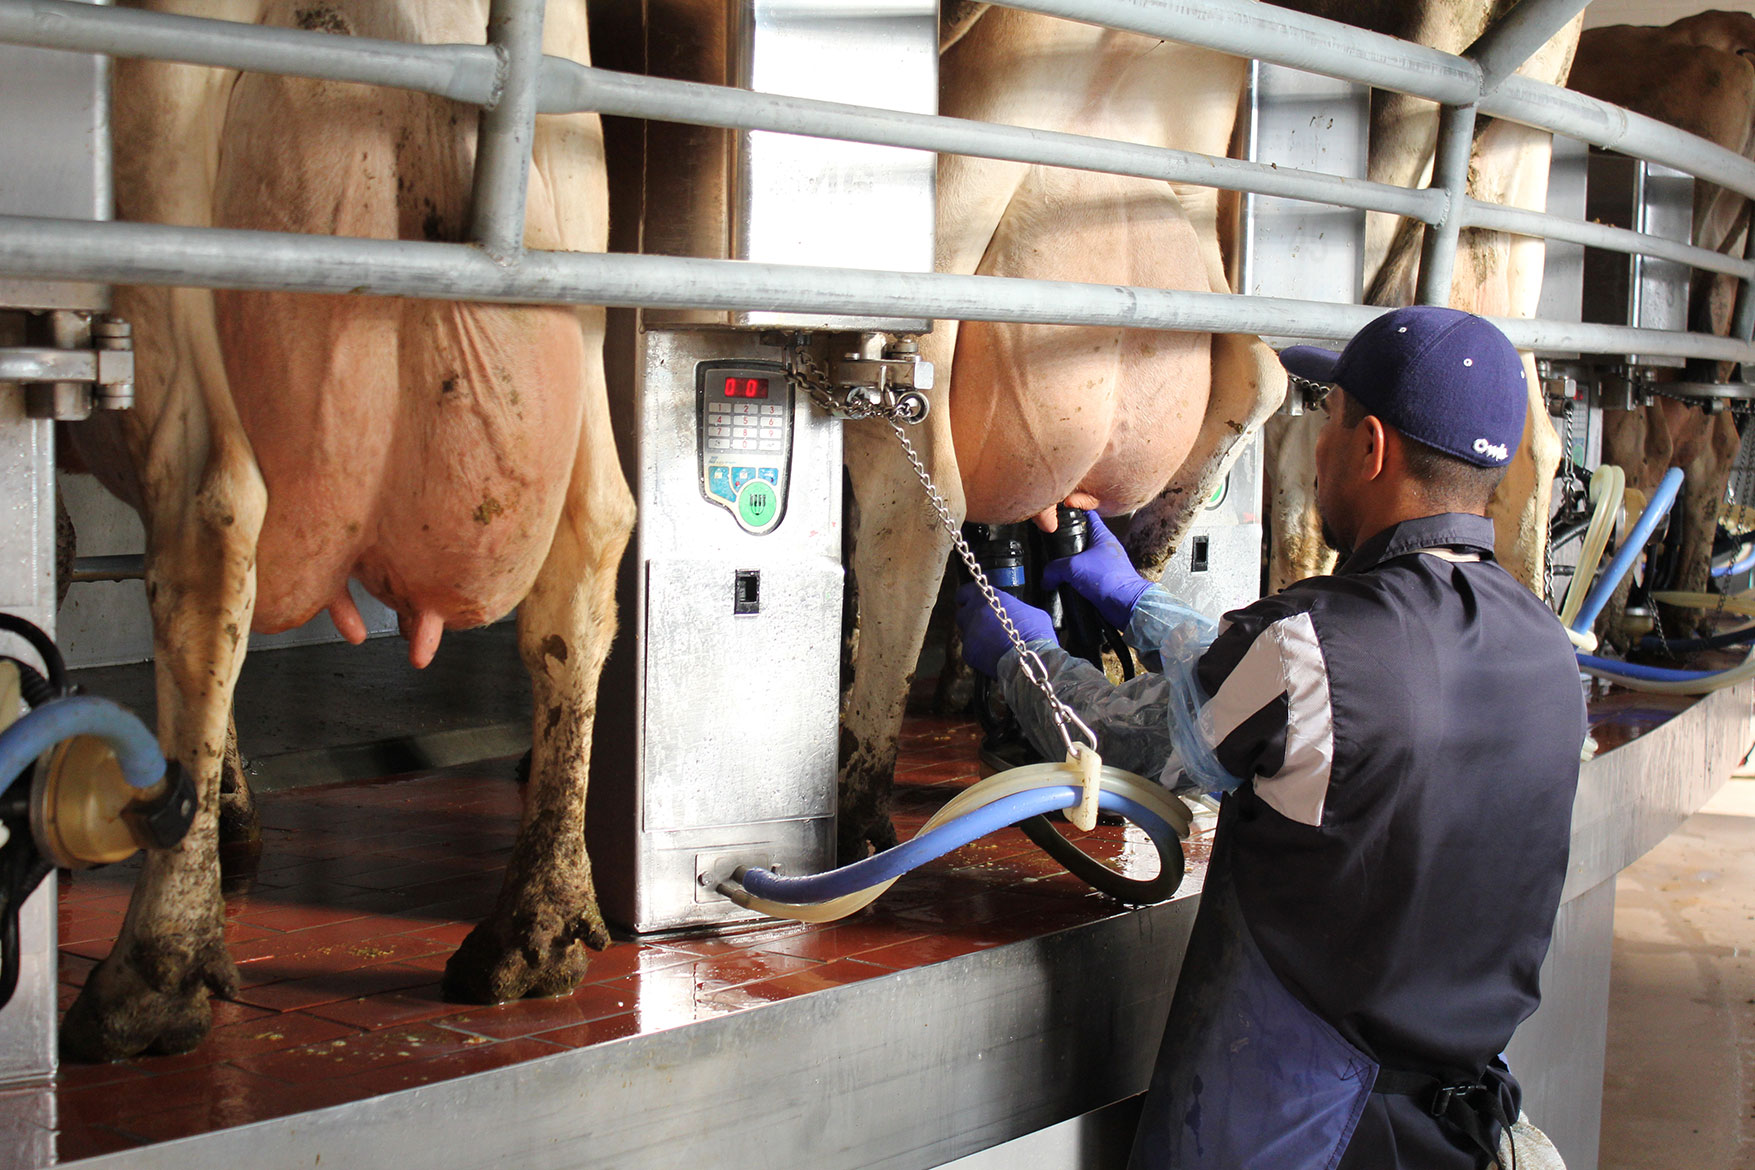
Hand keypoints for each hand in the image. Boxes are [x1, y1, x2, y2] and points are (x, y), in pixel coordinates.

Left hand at [955, 582, 1056, 677]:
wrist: (1031, 659)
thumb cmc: (1036, 634)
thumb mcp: (1030, 611)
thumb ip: (1013, 608)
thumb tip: (1012, 612)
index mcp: (989, 598)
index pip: (965, 592)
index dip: (966, 598)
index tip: (967, 602)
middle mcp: (975, 612)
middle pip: (963, 614)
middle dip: (970, 619)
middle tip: (983, 626)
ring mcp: (969, 633)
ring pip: (966, 632)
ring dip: (975, 636)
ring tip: (992, 643)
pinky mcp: (968, 651)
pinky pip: (969, 650)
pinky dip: (978, 652)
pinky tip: (992, 655)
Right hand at [1040, 511, 1151, 627]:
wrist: (1125, 605)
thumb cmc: (1107, 579)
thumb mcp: (1073, 567)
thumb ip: (1054, 568)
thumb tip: (1046, 577)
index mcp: (1103, 536)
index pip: (1088, 515)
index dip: (1074, 511)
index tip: (1060, 512)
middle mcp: (1105, 548)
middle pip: (1083, 538)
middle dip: (1067, 541)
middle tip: (1051, 542)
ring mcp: (1105, 564)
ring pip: (1082, 558)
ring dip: (1070, 563)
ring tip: (1055, 565)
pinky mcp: (1103, 581)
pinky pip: (1085, 576)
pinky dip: (1075, 579)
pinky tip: (1064, 582)